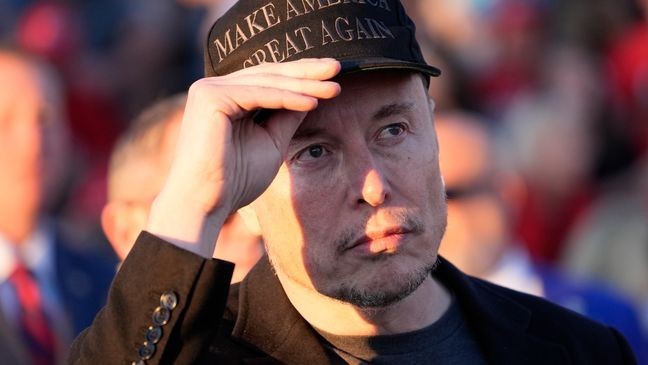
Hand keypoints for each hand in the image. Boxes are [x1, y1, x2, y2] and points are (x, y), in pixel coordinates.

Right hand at [146, 58, 340, 256]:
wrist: (206, 203)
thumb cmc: (235, 180)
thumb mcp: (271, 142)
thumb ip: (287, 117)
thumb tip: (313, 95)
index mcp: (226, 97)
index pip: (269, 79)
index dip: (301, 76)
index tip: (333, 76)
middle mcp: (213, 87)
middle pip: (269, 74)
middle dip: (306, 72)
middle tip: (339, 67)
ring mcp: (209, 89)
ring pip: (267, 82)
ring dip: (303, 85)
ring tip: (334, 88)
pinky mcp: (210, 97)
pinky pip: (258, 94)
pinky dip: (287, 98)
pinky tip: (313, 102)